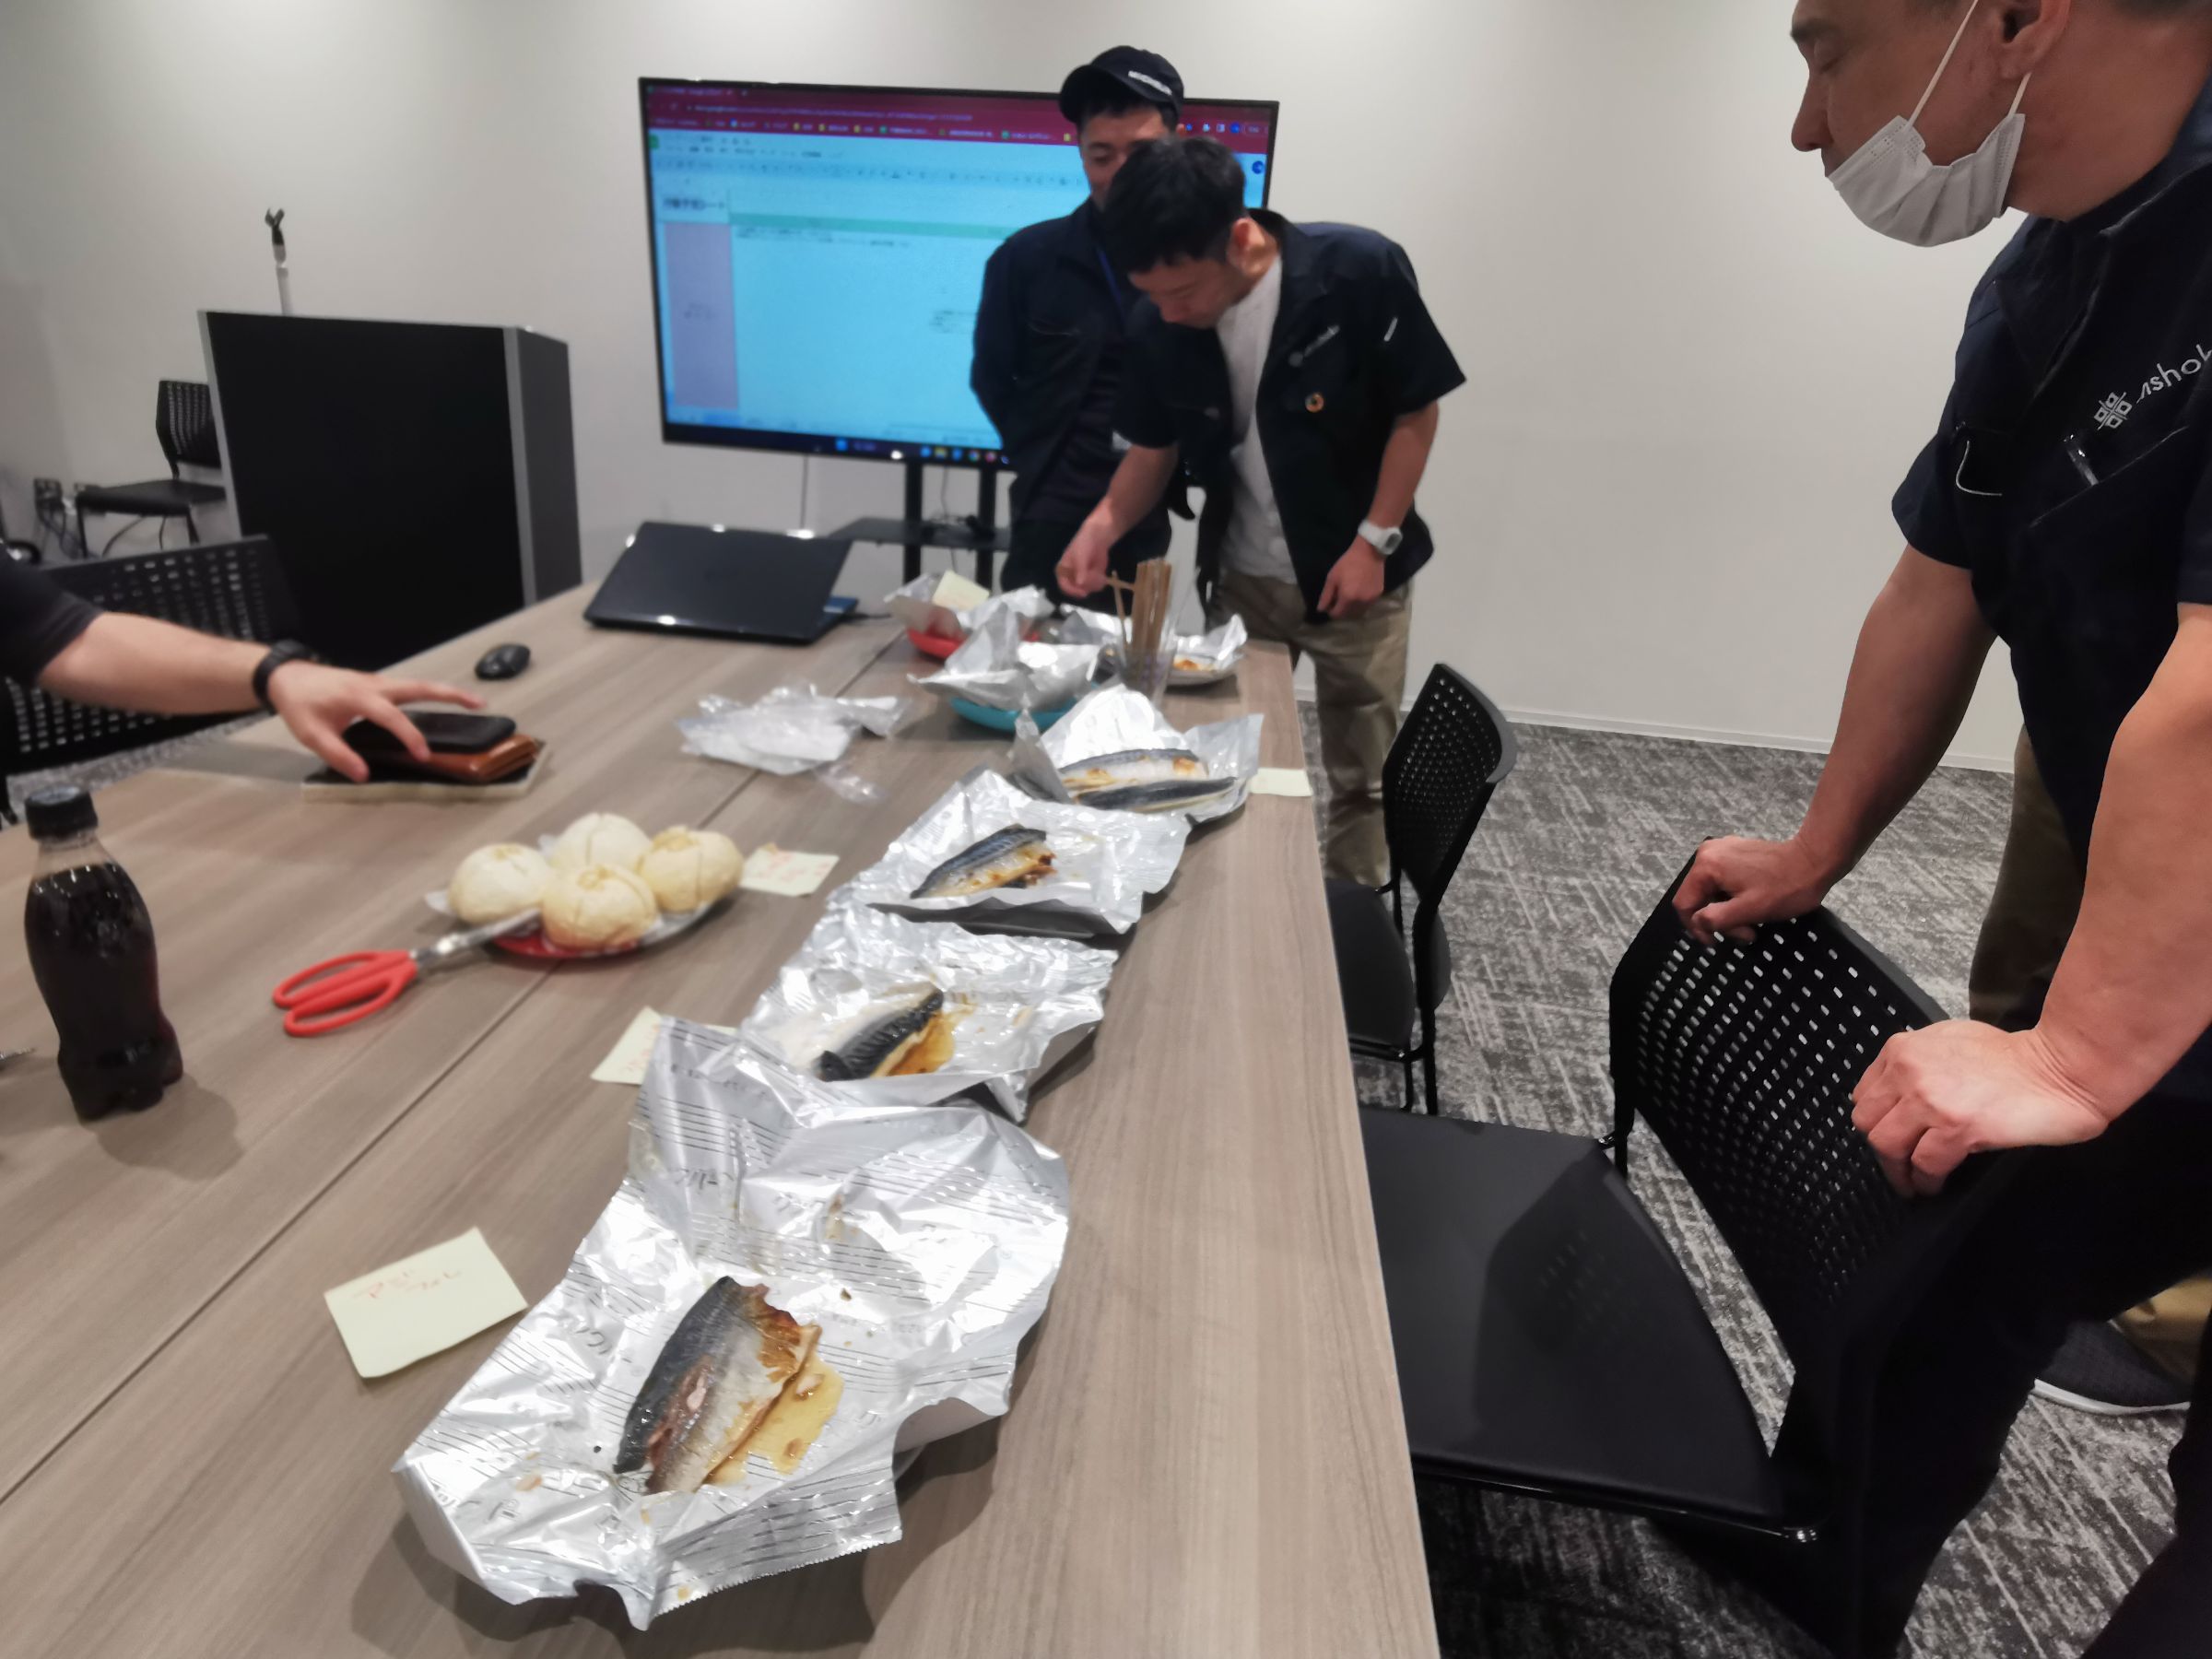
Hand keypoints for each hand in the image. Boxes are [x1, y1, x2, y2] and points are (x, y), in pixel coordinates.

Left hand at [265, 661, 482, 781]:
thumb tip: (364, 774)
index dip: (409, 736)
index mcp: (359, 696)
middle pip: (420, 687)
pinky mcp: (377, 684)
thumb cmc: (299, 705)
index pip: (392, 717)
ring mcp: (377, 682)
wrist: (287, 676)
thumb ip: (338, 755)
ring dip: (446, 692)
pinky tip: (440, 704)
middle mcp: (374, 685)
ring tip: (474, 702)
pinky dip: (430, 694)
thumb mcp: (311, 734)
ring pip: (418, 685)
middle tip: (479, 703)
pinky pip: (409, 688)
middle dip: (451, 695)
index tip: (423, 755)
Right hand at [1056, 521, 1115, 598]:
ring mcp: (1081, 579)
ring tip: (1098, 574)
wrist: (1097, 538)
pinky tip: (1102, 576)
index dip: (1073, 591)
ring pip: (1087, 590)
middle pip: (1076, 590)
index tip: (1083, 592)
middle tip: (1094, 579)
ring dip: (1094, 584)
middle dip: (1086, 586)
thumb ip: (1080, 570)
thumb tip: (1080, 583)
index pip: (1064, 586)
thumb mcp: (1080, 557)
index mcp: (1062, 571)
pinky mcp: (1092, 579)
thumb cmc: (1084, 544)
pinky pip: (1095, 587)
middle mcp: (1070, 577)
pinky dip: (1099, 583)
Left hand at [1317, 541, 1386, 618]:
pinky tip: (1358, 593)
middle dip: (1341, 611)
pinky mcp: (1378, 595)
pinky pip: (1367, 605)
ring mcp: (1371, 600)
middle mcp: (1360, 603)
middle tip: (1338, 600)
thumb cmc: (1347, 563)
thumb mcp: (1332, 578)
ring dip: (1352, 609)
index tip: (1330, 604)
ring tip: (1349, 597)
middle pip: (1348, 616)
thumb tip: (1321, 610)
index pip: (1337, 615)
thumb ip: (1326, 596)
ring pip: (1359, 612)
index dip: (1331, 611)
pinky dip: (1361, 604)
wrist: (1369, 553)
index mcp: (1348, 598)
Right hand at [1673, 835, 1839, 944]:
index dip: (1695, 928)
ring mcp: (1721, 850)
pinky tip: (1752, 906)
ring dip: (1728, 911)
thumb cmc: (1784, 888)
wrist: (1815, 861)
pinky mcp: (1734, 852)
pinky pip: (1722, 881)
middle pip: (1698, 897)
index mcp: (1706, 866)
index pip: (1684, 903)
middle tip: (1746, 934)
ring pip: (1711, 891)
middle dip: (1719, 920)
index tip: (1716, 943)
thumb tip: (1698, 922)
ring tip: (1752, 923)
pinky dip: (1732, 898)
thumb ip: (1716, 919)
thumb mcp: (1749, 911)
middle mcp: (1707, 853)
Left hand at [1852, 1022, 2111, 1195]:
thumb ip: (1916, 1064)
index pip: (1864, 1094)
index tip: (1889, 1135)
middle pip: (1868, 1122)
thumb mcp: (1949, 1042)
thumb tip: (1896, 1094)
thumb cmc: (2012, 1058)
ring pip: (1887, 1145)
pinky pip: (1924, 1164)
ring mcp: (1930, 1100)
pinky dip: (1926, 1181)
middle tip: (1900, 1165)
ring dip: (1898, 1171)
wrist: (2059, 1070)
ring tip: (1913, 1184)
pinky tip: (1934, 1186)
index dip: (1876, 1120)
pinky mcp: (1957, 1128)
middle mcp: (1909, 1071)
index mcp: (1903, 1049)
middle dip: (1882, 1149)